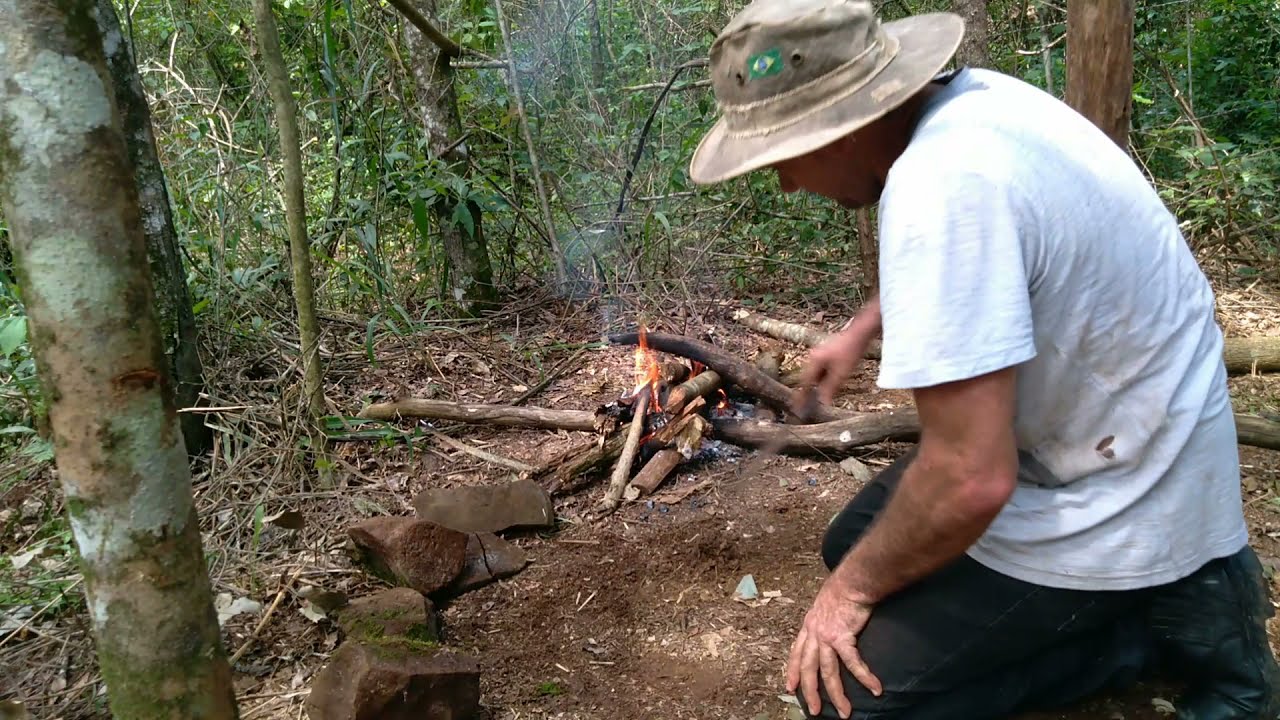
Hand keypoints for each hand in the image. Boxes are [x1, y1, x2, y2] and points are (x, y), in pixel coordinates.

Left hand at [786, 579, 881, 718]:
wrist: (852, 580)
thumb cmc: (842, 589)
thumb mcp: (824, 605)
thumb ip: (823, 619)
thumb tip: (829, 625)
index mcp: (808, 626)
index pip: (796, 653)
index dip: (792, 671)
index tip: (789, 687)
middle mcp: (813, 633)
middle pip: (808, 669)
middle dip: (810, 692)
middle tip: (814, 711)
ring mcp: (826, 636)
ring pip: (828, 672)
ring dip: (836, 695)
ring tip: (845, 712)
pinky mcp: (843, 636)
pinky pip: (853, 663)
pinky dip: (864, 677)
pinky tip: (875, 689)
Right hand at [799, 315, 877, 405]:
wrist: (860, 333)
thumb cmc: (851, 351)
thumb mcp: (841, 374)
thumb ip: (830, 388)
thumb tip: (823, 402)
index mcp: (813, 361)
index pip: (804, 383)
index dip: (800, 397)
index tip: (797, 408)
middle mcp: (813, 356)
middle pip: (808, 378)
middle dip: (807, 391)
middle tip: (805, 405)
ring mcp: (820, 353)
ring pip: (815, 373)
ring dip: (816, 385)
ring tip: (816, 397)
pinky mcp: (828, 352)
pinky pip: (821, 369)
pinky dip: (822, 378)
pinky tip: (828, 384)